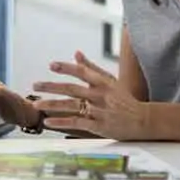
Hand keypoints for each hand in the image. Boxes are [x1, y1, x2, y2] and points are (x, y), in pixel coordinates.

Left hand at [33, 51, 149, 139]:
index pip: (82, 72)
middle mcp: (100, 95)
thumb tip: (76, 53)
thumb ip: (92, 67)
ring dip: (52, 105)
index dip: (66, 68)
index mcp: (103, 82)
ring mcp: (99, 111)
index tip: (51, 65)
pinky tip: (48, 122)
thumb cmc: (125, 99)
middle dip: (51, 86)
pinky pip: (76, 123)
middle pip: (71, 89)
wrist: (144, 120)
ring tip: (37, 104)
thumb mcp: (111, 81)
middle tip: (34, 85)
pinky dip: (61, 122)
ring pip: (71, 106)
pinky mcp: (99, 126)